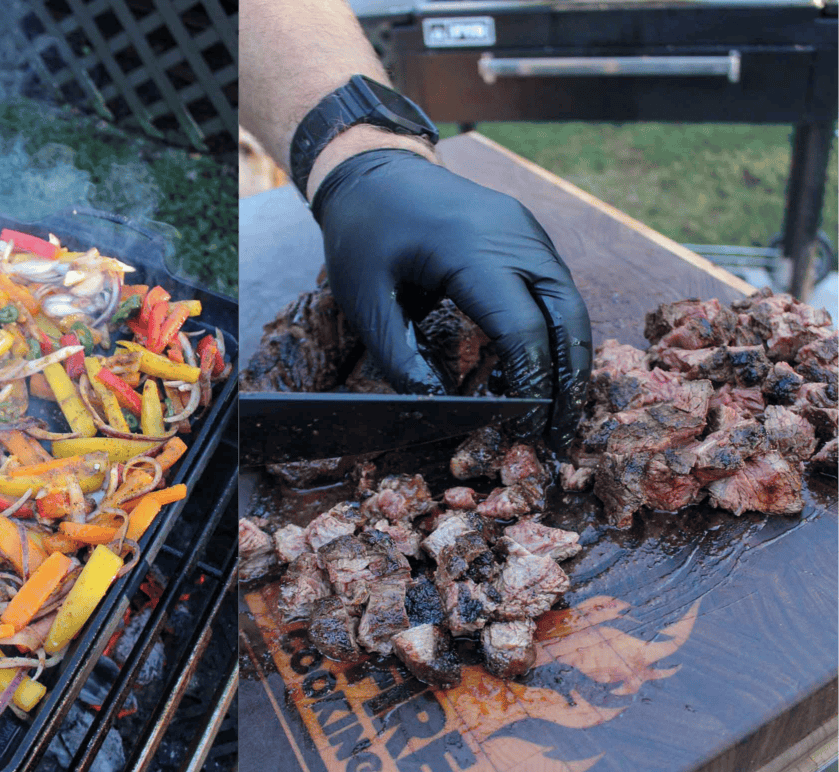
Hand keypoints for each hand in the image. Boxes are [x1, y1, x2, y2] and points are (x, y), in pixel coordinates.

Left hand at [311, 148, 592, 450]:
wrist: (373, 169)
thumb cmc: (363, 233)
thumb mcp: (366, 302)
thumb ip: (401, 359)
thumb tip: (438, 410)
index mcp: (471, 250)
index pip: (522, 327)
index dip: (530, 385)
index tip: (523, 431)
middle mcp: (514, 236)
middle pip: (567, 317)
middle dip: (569, 383)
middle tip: (558, 439)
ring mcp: (527, 232)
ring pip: (571, 303)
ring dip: (570, 361)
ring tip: (557, 416)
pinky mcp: (527, 236)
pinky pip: (556, 288)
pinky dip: (557, 333)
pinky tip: (539, 372)